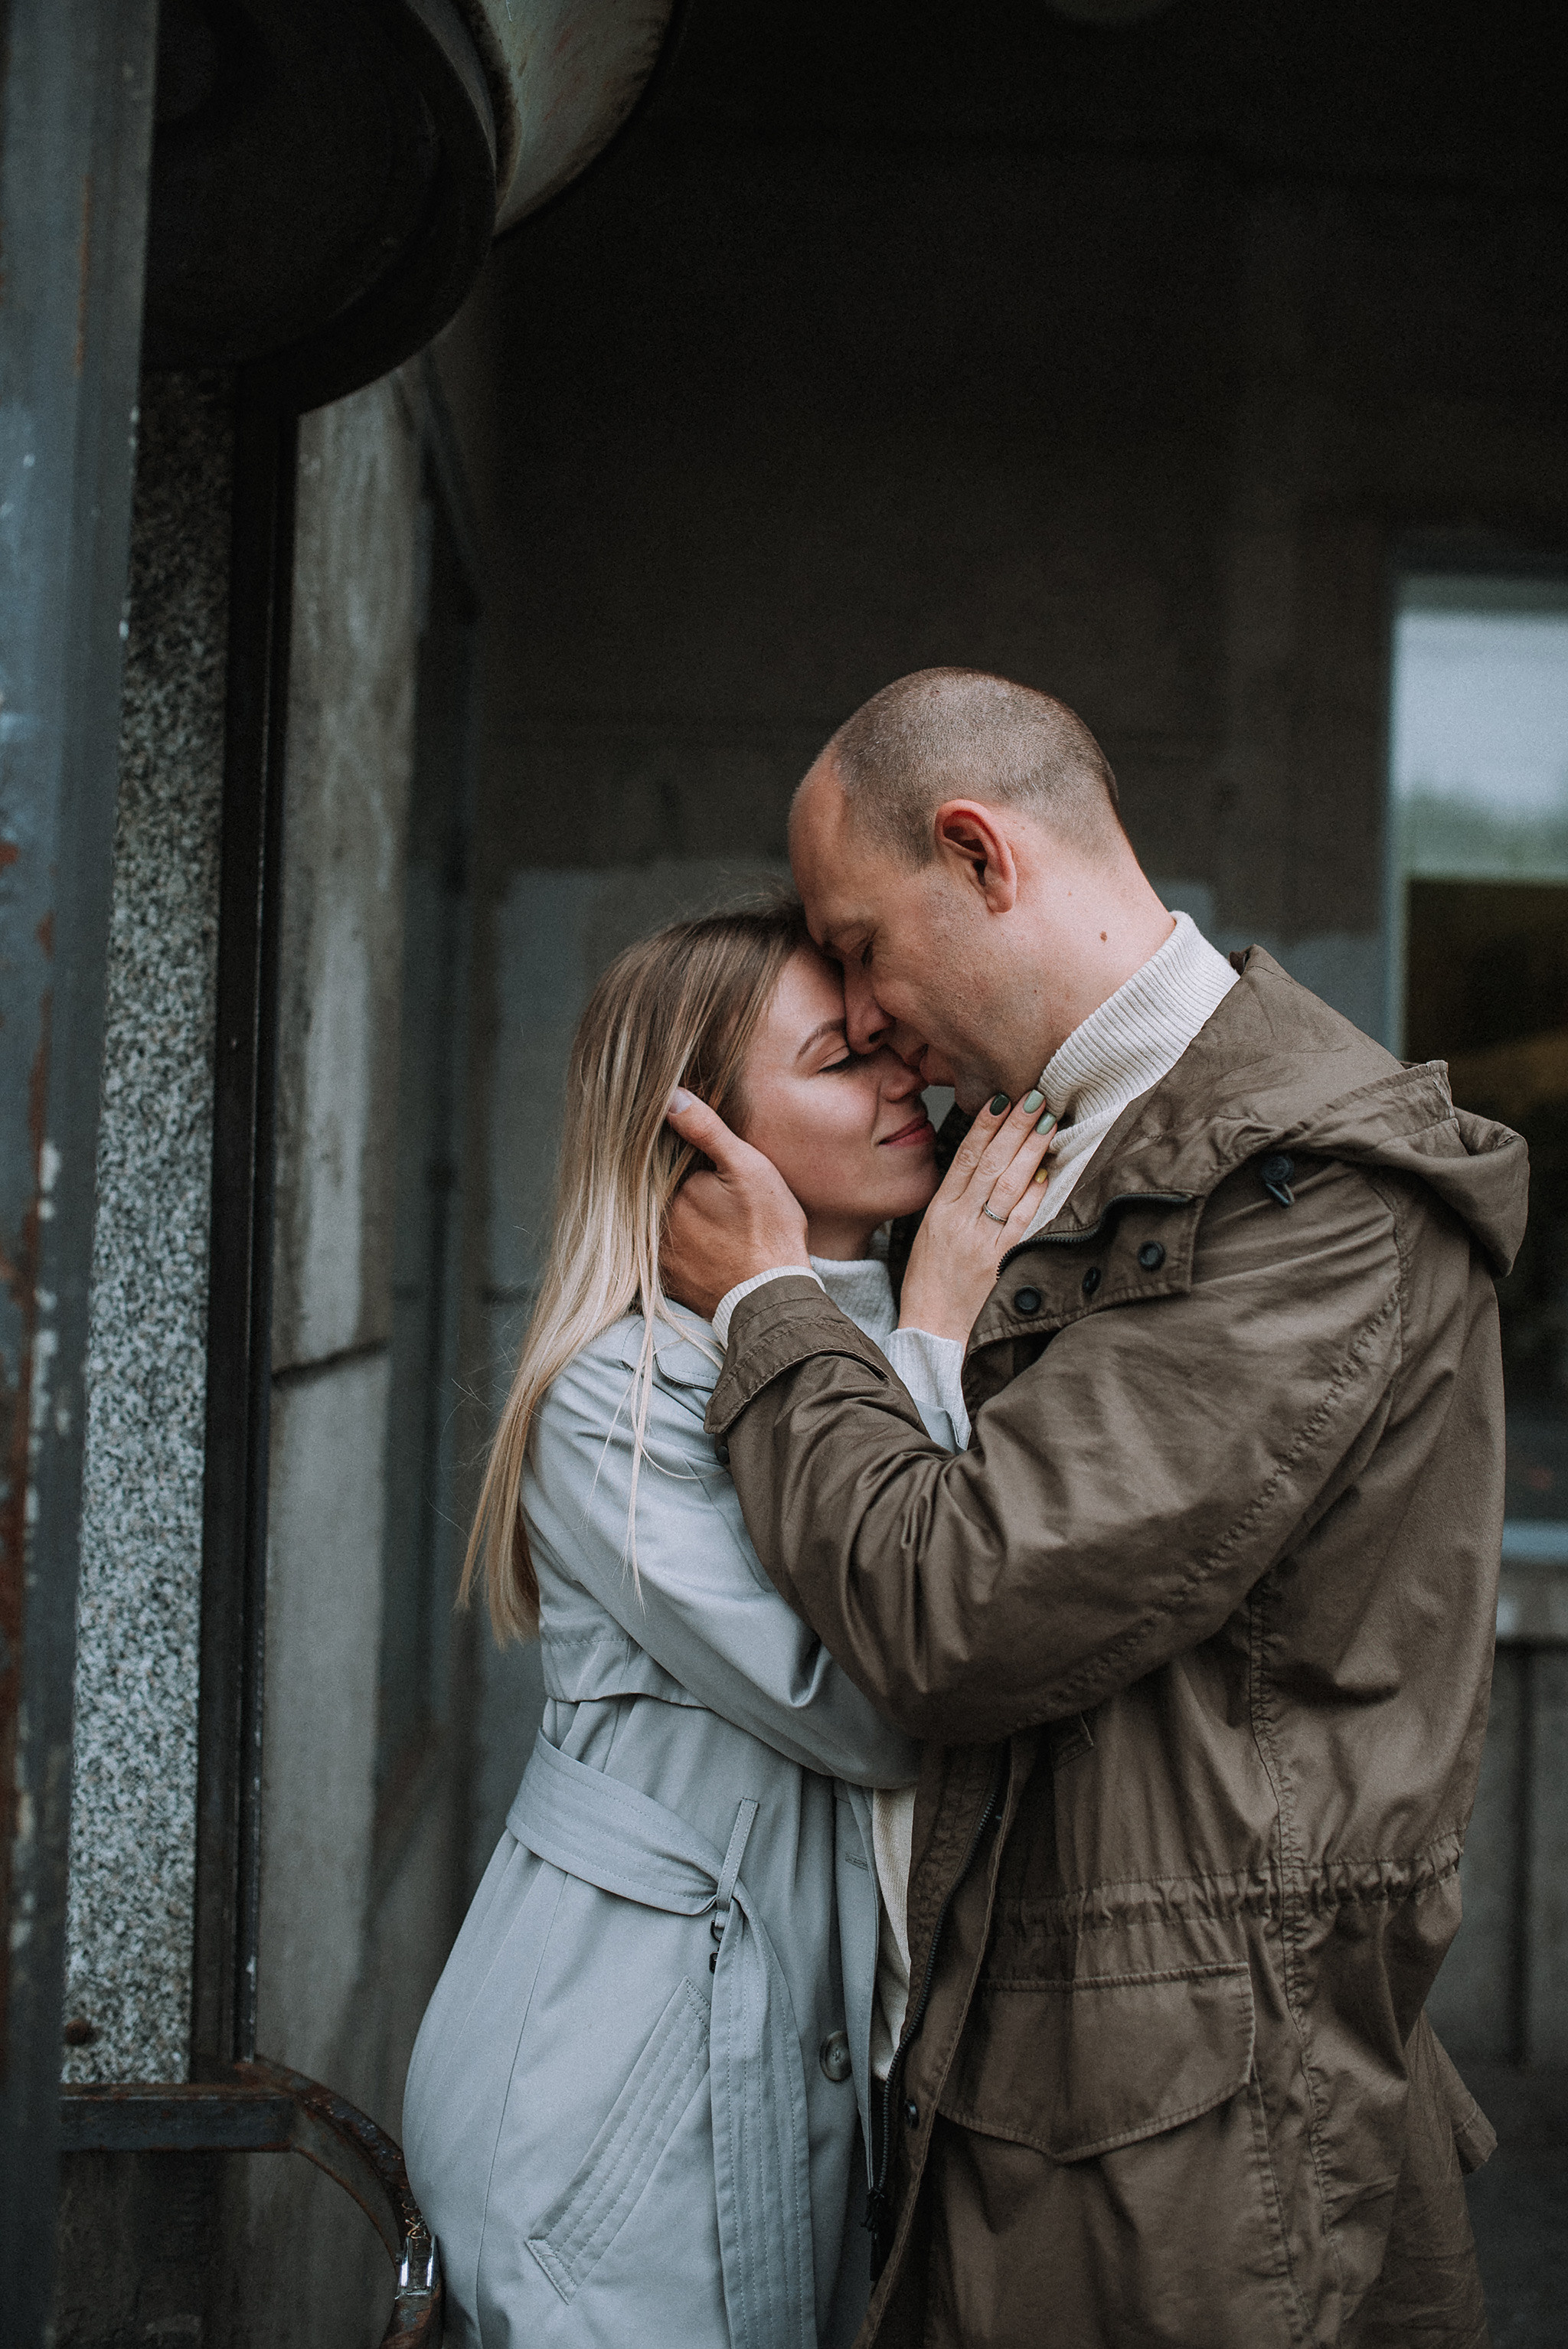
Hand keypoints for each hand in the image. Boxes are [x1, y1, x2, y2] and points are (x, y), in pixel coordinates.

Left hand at [661, 1089, 809, 1318]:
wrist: (772, 1297)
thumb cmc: (767, 1230)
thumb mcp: (746, 1168)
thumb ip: (706, 1129)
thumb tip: (670, 1096)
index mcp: (668, 1188)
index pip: (661, 1156)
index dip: (681, 1150)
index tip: (703, 1157)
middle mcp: (653, 1221)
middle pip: (660, 1188)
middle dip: (681, 1183)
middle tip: (718, 1194)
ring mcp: (658, 1253)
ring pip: (665, 1218)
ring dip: (682, 1213)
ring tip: (717, 1218)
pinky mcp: (668, 1278)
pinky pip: (668, 1249)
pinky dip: (683, 1242)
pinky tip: (710, 1242)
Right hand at [898, 1091, 1056, 1342]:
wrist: (933, 1334)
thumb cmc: (931, 1287)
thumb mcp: (931, 1237)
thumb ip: (954, 1203)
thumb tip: (984, 1167)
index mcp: (939, 1212)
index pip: (964, 1158)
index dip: (983, 1126)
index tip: (1001, 1099)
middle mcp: (958, 1222)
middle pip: (989, 1164)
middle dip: (1013, 1127)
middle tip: (1034, 1097)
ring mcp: (981, 1241)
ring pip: (1008, 1184)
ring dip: (1030, 1150)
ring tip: (1047, 1121)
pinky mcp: (1002, 1261)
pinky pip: (1022, 1220)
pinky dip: (1035, 1193)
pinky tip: (1048, 1171)